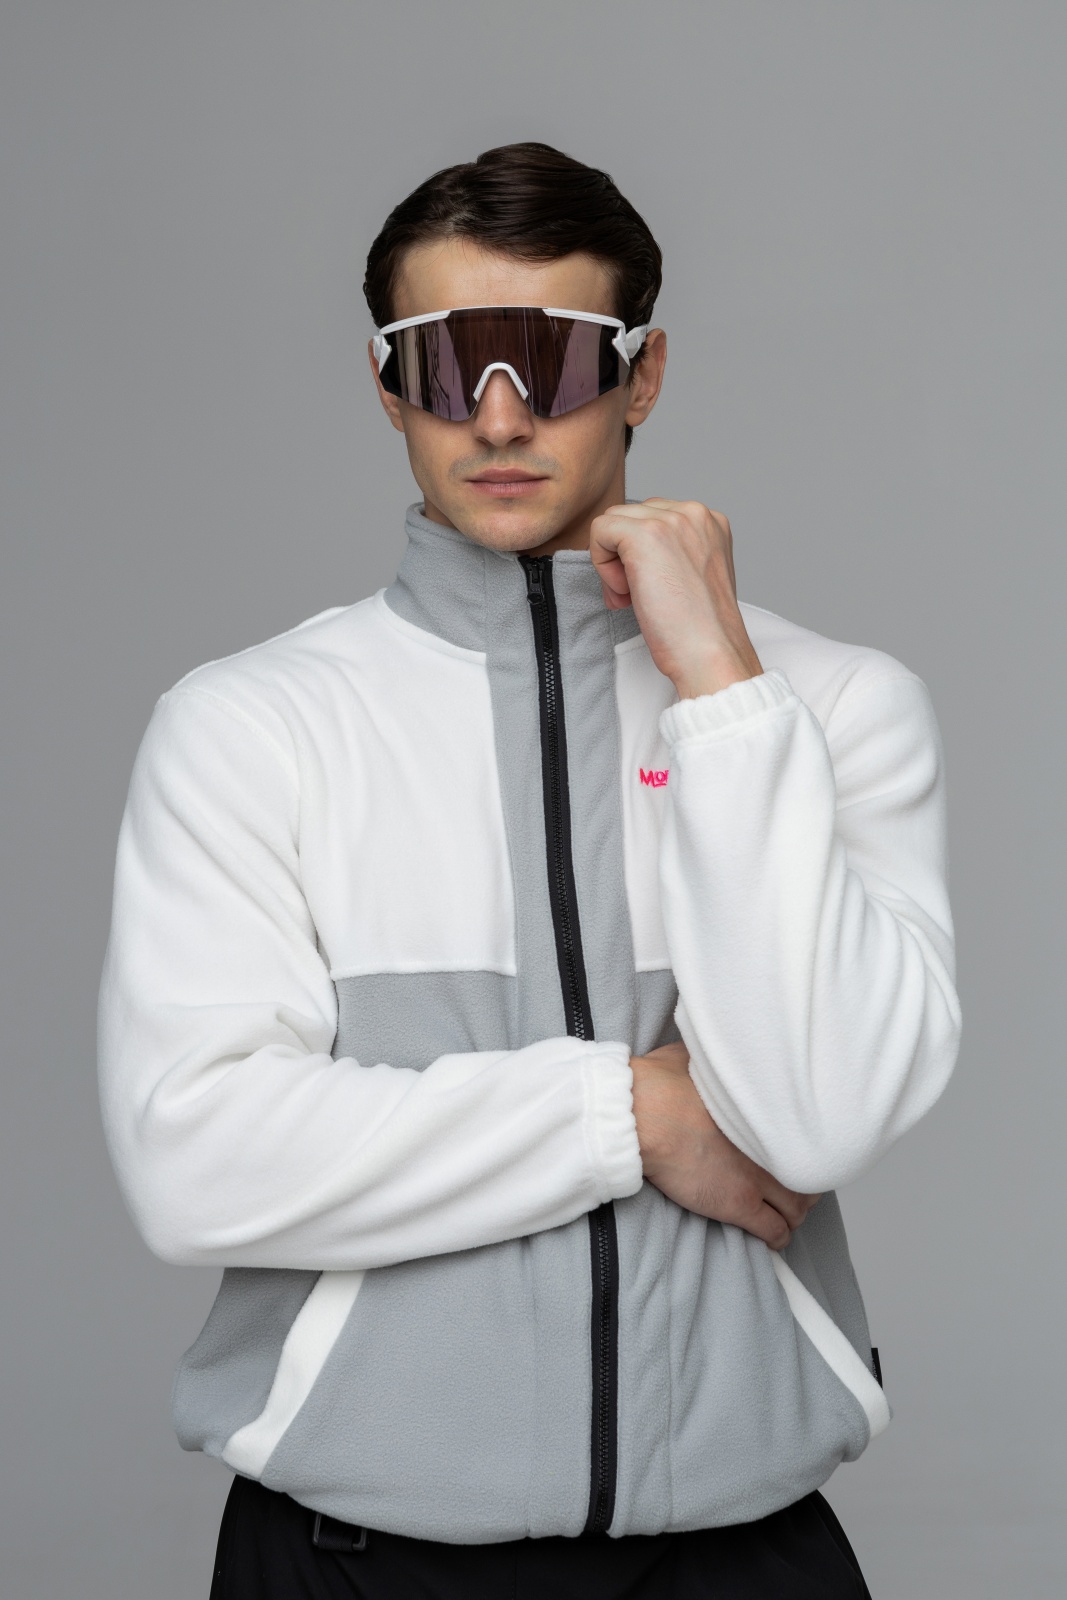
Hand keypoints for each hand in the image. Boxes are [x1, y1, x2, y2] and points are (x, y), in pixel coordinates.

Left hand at [589, 499, 762, 698]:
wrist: (709, 652)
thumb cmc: (701, 629)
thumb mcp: (693, 576)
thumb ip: (671, 553)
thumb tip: (627, 551)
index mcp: (709, 522)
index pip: (653, 517)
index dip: (641, 554)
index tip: (651, 588)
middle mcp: (694, 513)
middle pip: (631, 516)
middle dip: (624, 556)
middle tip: (635, 596)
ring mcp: (670, 520)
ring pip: (612, 522)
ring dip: (612, 562)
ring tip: (630, 596)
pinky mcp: (644, 534)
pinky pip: (599, 531)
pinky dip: (601, 564)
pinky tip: (623, 592)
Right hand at [630, 1043, 818, 1248]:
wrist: (644, 1115)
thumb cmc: (661, 1084)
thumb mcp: (695, 1056)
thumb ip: (713, 1061)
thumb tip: (713, 1049)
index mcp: (764, 1110)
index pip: (803, 1135)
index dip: (800, 1148)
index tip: (794, 1152)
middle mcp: (769, 1144)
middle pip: (808, 1174)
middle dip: (805, 1185)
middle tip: (798, 1187)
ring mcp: (758, 1177)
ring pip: (797, 1207)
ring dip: (794, 1213)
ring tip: (787, 1215)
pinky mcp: (739, 1204)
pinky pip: (774, 1230)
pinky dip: (778, 1236)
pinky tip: (773, 1236)